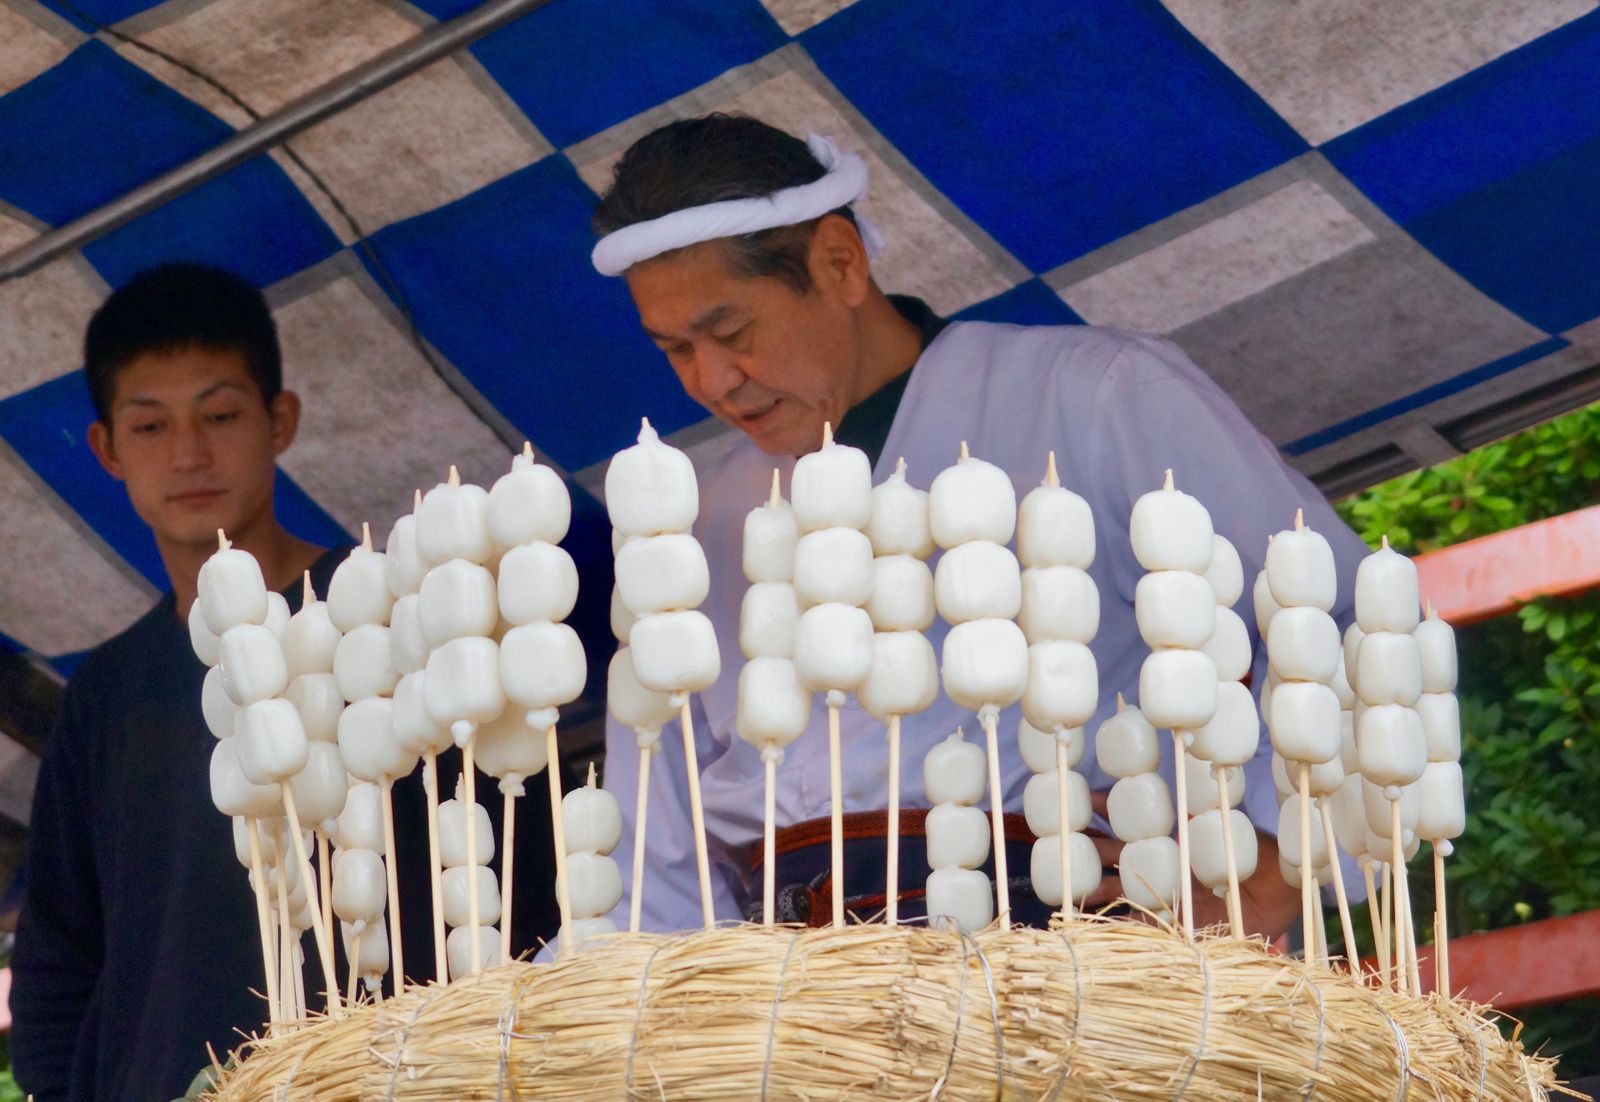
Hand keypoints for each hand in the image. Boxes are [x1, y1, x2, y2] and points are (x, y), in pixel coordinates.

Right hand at [1077, 792, 1299, 939]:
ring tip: (1072, 887)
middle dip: (1088, 850)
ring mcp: (1168, 897)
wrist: (1281, 896)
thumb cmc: (1259, 859)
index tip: (1084, 797)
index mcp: (1173, 844)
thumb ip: (1206, 817)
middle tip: (1061, 842)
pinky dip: (1121, 924)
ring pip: (1121, 890)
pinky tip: (1099, 924)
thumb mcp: (1229, 830)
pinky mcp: (1176, 924)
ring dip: (1096, 887)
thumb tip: (1190, 785)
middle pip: (1116, 858)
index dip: (1108, 812)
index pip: (1132, 825)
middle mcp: (1165, 869)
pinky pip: (1141, 924)